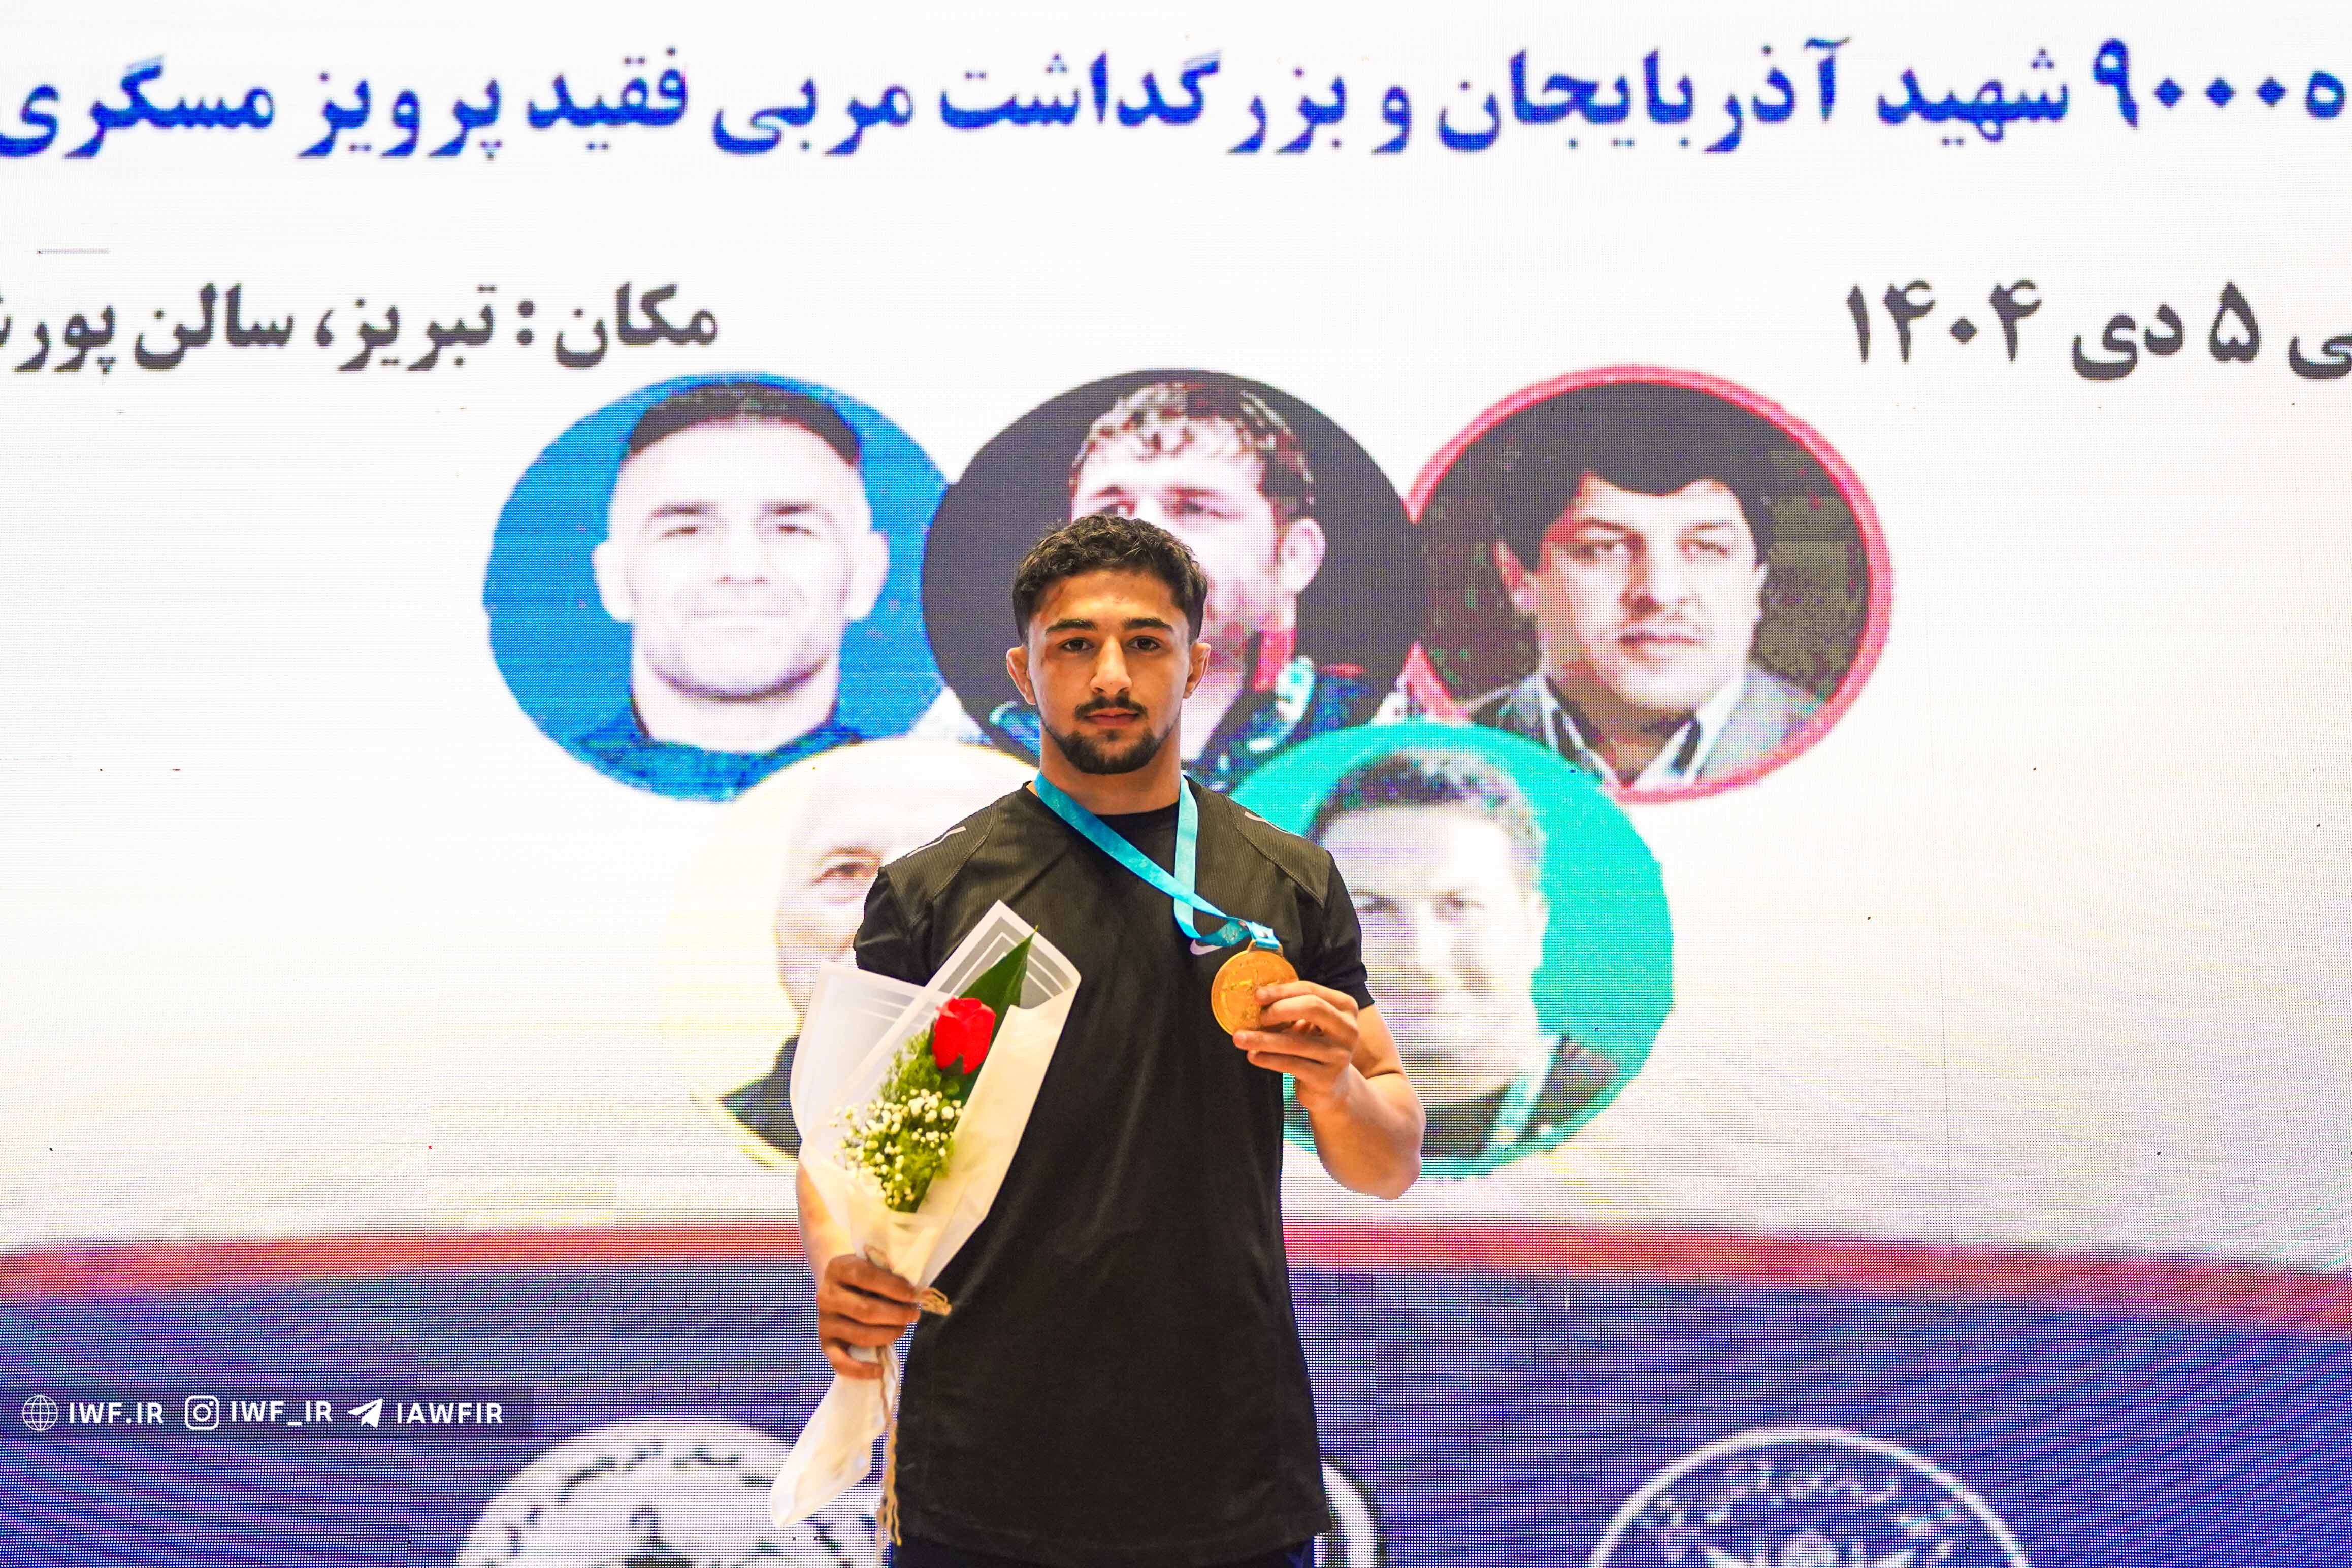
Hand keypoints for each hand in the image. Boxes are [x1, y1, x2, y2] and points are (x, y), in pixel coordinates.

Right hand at [815, 1251, 919, 1379]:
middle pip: (865, 1310)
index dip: (893, 1287)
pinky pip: (840, 1362)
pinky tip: (879, 1369)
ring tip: (902, 1329)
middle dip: (896, 1315)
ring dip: (887, 1335)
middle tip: (913, 1314)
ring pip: (859, 1335)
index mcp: (838, 1268)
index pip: (866, 1276)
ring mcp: (824, 1321)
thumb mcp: (872, 1267)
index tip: (913, 1295)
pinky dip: (860, 1370)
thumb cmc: (865, 1279)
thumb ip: (889, 1276)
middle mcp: (826, 1295)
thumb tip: (916, 1295)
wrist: (838, 1286)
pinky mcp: (825, 1343)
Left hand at [1233, 979, 1360, 1111]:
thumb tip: (1257, 998)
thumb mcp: (1312, 1024)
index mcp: (1345, 1007)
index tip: (1257, 995)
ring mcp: (1339, 1055)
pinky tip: (1253, 1056)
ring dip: (1263, 1039)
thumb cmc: (1316, 1047)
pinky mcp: (1327, 1078)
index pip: (1311, 990)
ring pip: (1296, 1042)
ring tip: (1239, 1038)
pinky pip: (1291, 1065)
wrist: (1333, 1088)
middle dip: (1279, 1009)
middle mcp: (1348, 1029)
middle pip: (1312, 1007)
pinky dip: (1268, 1059)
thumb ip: (1293, 1009)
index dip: (1282, 990)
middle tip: (1257, 1017)